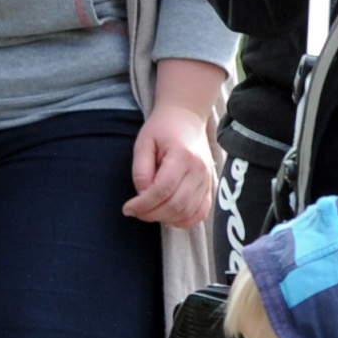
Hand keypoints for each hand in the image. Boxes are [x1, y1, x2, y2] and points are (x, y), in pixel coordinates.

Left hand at [126, 61, 223, 227]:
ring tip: (150, 212)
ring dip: (166, 218)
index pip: (162, 190)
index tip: (128, 208)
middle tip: (136, 212)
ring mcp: (207, 178)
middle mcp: (199, 169)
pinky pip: (202, 212)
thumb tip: (142, 196)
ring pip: (188, 212)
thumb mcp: (144, 143)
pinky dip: (185, 221)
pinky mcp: (210, 185)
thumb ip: (141, 170)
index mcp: (182, 156)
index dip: (143, 204)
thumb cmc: (162, 128)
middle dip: (152, 214)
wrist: (187, 116)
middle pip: (176, 204)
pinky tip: (169, 218)